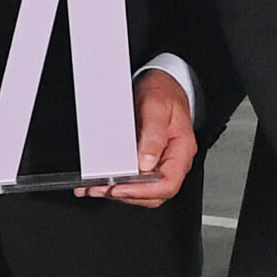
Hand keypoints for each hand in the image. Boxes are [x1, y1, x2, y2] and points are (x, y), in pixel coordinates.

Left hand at [77, 70, 196, 206]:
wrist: (163, 82)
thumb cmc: (164, 92)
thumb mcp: (156, 107)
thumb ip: (153, 135)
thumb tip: (146, 163)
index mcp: (181, 150)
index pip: (168, 183)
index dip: (143, 191)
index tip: (120, 188)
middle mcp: (173, 160)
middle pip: (154, 193)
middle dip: (126, 195)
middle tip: (101, 189)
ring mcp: (160, 162)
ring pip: (143, 191)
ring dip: (118, 192)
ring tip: (95, 187)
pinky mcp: (147, 160)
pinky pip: (135, 179)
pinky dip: (117, 183)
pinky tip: (99, 182)